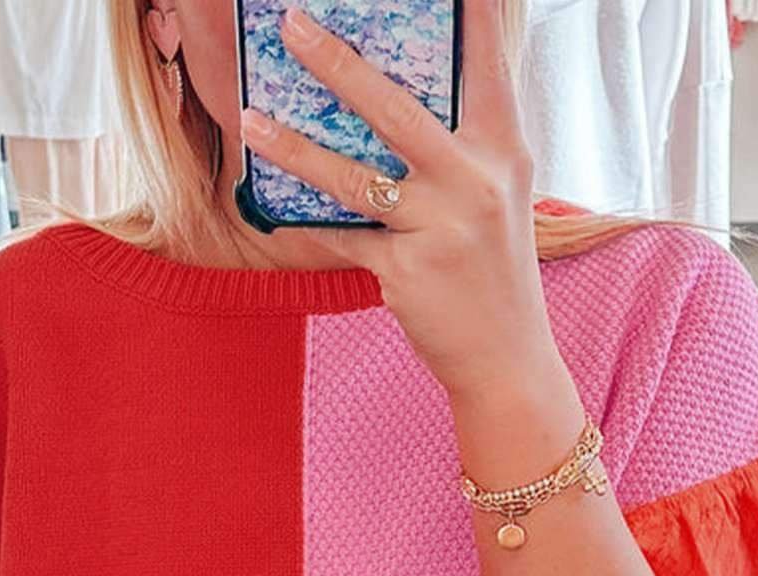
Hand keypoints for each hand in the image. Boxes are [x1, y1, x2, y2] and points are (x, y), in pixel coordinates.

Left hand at [240, 0, 563, 401]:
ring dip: (293, 146)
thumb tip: (390, 103)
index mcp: (505, 151)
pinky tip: (272, 209)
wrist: (508, 358)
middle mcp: (476, 181)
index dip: (470, 14)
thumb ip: (462, 149)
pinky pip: (342, 237)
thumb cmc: (494, 271)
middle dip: (338, 62)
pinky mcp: (405, 270)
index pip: (486, 64)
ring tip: (250, 120)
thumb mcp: (498, 197)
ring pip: (353, 175)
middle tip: (291, 25)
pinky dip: (305, 224)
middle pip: (396, 109)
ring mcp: (440, 227)